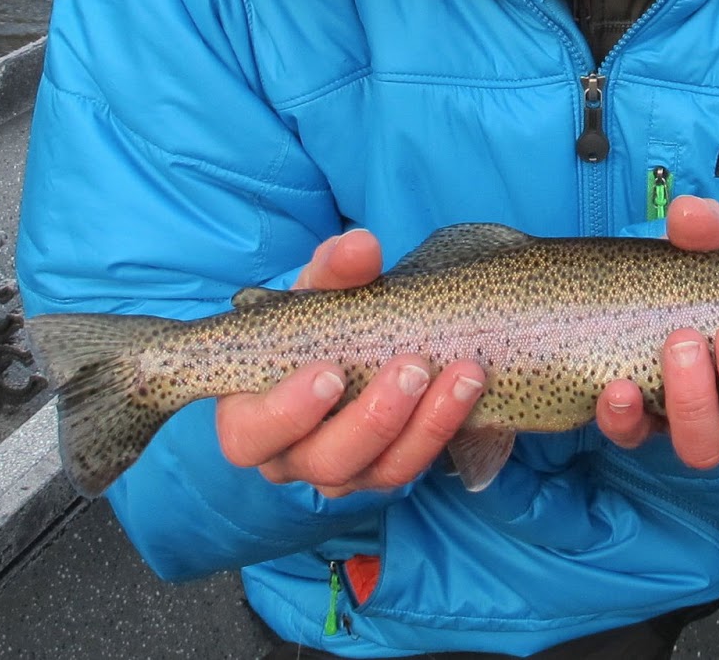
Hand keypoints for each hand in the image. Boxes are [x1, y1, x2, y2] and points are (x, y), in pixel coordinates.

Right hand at [214, 229, 485, 496]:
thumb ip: (333, 269)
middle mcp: (293, 456)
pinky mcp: (387, 470)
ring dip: (425, 423)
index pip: (249, 437)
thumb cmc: (318, 320)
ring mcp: (344, 471)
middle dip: (373, 418)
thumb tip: (359, 247)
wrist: (359, 340)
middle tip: (410, 367)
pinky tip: (469, 385)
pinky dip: (445, 424)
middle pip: (325, 461)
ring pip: (380, 470)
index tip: (330, 372)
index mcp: (252, 418)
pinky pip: (416, 462)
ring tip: (462, 373)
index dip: (286, 414)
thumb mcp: (318, 290)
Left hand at [596, 196, 718, 467]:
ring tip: (681, 342)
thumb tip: (689, 215)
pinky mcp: (646, 427)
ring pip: (709, 449)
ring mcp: (702, 424)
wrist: (656, 300)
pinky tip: (618, 387)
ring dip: (695, 399)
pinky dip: (626, 417)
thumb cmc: (717, 283)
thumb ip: (713, 234)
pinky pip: (637, 439)